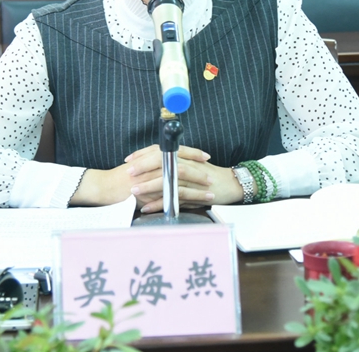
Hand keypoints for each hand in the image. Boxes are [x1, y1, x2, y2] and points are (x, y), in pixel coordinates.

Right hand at [67, 144, 198, 206]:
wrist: (105, 187)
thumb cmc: (121, 177)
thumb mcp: (140, 165)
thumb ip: (154, 164)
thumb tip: (170, 165)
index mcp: (153, 155)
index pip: (177, 150)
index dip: (193, 152)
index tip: (206, 156)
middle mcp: (154, 164)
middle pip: (182, 164)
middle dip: (199, 171)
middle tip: (211, 177)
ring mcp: (153, 178)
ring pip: (180, 180)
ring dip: (197, 188)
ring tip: (210, 193)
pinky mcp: (151, 193)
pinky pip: (172, 196)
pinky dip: (186, 200)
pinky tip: (195, 205)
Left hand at [128, 145, 245, 212]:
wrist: (229, 184)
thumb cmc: (208, 174)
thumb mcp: (190, 165)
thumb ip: (173, 165)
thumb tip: (153, 168)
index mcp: (183, 156)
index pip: (160, 150)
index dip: (143, 154)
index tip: (129, 159)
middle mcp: (186, 164)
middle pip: (162, 161)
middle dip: (143, 166)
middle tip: (129, 172)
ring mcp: (191, 178)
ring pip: (168, 179)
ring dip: (149, 185)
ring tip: (134, 191)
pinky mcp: (195, 193)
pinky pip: (175, 197)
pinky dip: (160, 203)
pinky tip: (148, 208)